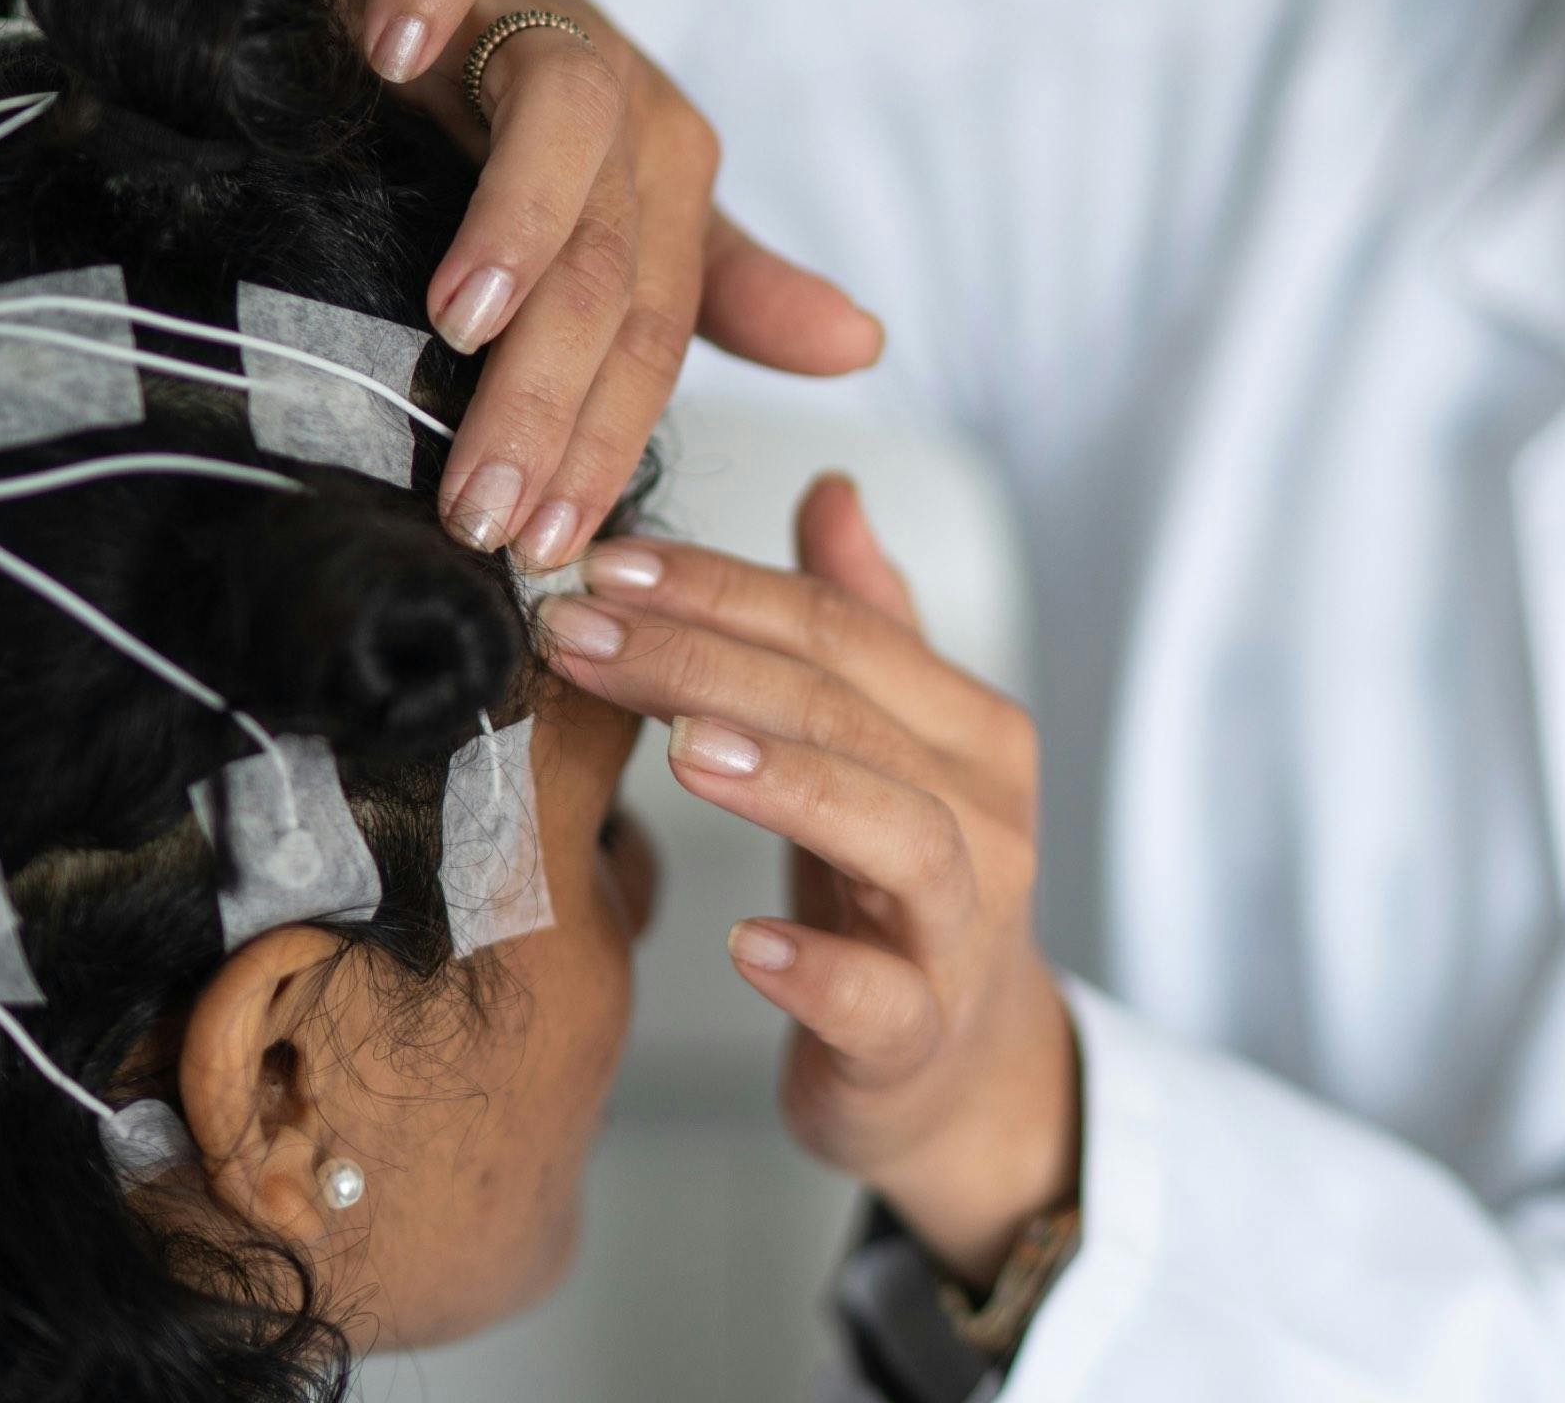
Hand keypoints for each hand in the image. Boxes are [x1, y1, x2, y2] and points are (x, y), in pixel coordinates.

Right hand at [317, 0, 882, 566]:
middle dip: (550, 391)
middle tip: (485, 506)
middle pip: (604, 260)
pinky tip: (390, 52)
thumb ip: (722, 285)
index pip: (651, 336)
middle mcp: (617, 106)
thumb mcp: (632, 201)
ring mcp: (535, 14)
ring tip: (461, 319)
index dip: (607, 445)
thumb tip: (860, 349)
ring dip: (517, 218)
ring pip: (559, 119)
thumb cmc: (533, 94)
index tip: (548, 552)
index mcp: (661, 180)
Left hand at [540, 476, 1076, 1283]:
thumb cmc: (895, 895)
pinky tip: (744, 947)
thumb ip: (861, 623)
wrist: (958, 1075)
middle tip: (579, 633)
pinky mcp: (922, 1035)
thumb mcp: (882, 751)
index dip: (718, 588)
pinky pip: (882, 999)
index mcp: (967, 731)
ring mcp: (963, 929)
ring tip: (682, 752)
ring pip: (893, 833)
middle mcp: (985, 816)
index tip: (601, 564)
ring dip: (785, 782)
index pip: (837, 629)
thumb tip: (831, 488)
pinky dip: (818, 972)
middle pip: (847, 712)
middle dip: (704, 661)